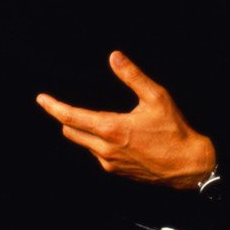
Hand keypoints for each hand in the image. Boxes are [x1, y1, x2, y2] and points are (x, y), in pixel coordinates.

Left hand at [36, 51, 216, 189]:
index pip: (70, 117)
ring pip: (84, 144)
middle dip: (65, 118)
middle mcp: (105, 149)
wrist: (188, 165)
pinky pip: (98, 154)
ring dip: (83, 131)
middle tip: (62, 105)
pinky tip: (114, 135)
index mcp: (111, 129)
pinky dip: (97, 142)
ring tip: (96, 118)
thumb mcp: (156, 97)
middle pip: (71, 132)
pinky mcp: (117, 172)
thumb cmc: (174, 131)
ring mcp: (110, 163)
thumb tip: (114, 57)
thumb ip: (132, 76)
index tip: (41, 99)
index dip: (53, 107)